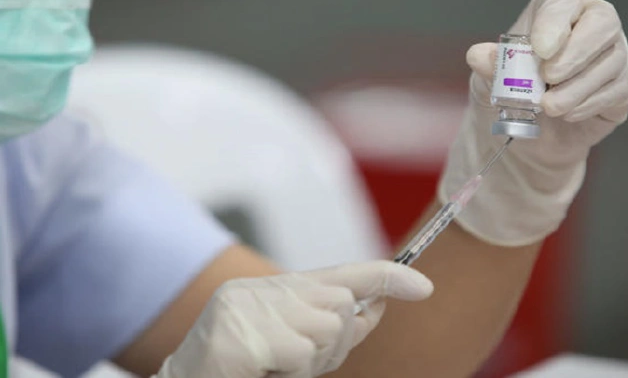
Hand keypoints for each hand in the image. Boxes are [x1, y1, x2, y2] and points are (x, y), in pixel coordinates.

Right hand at [154, 261, 432, 377]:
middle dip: (334, 342)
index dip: (387, 278)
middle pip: (344, 307)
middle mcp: (268, 291)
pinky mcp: (248, 334)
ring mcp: (255, 308)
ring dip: (309, 361)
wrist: (188, 377)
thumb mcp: (292, 341)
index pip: (344, 275)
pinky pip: (301, 354)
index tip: (424, 287)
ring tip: (272, 364)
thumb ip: (328, 323)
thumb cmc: (243, 364)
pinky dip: (290, 371)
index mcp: (279, 289)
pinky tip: (260, 367)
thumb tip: (376, 308)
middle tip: (293, 359)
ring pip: (327, 331)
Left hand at [439, 0, 627, 245]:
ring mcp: (610, 58)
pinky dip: (584, 106)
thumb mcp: (487, 86)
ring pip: (606, 64)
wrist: (522, 143)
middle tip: (540, 85)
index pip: (563, 3)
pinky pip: (612, 92)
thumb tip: (478, 53)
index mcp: (552, 15)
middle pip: (599, 28)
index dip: (553, 25)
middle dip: (567, 61)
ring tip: (545, 107)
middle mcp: (588, 29)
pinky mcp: (621, 89)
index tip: (537, 53)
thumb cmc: (503, 104)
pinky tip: (561, 114)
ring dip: (572, 90)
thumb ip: (486, 68)